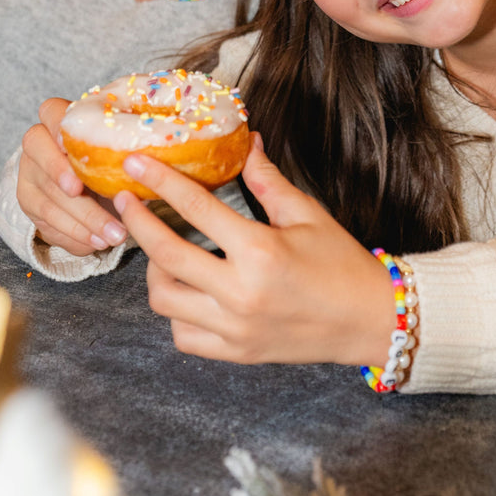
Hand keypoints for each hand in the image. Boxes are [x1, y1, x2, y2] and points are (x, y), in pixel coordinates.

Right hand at [16, 98, 128, 255]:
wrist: (81, 183)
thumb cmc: (107, 158)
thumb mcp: (117, 152)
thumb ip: (127, 152)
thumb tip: (156, 163)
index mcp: (59, 120)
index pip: (51, 112)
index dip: (58, 127)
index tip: (72, 145)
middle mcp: (38, 144)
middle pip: (40, 154)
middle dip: (60, 173)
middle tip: (80, 190)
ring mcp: (29, 173)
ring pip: (48, 196)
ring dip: (82, 218)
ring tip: (114, 234)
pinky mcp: (29, 202)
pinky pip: (48, 222)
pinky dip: (76, 235)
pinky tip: (99, 242)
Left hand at [115, 135, 394, 367]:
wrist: (369, 321)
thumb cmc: (341, 264)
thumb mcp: (307, 215)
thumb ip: (267, 180)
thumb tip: (246, 142)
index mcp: (259, 252)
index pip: (195, 208)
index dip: (160, 181)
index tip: (134, 165)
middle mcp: (240, 293)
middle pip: (164, 256)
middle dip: (137, 224)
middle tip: (126, 202)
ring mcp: (235, 328)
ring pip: (164, 301)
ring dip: (154, 272)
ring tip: (163, 251)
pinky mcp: (236, 352)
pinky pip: (183, 335)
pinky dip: (177, 312)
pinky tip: (188, 290)